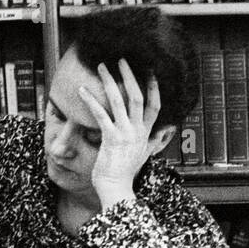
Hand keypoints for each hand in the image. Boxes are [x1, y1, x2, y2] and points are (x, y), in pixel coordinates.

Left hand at [76, 59, 161, 208]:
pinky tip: (81, 90)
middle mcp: (137, 130)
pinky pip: (101, 114)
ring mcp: (125, 133)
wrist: (117, 188)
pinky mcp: (111, 138)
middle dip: (130, 76)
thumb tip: (167, 130)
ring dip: (110, 81)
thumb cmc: (127, 172)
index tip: (150, 71)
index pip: (155, 105)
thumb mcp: (146, 154)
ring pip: (120, 101)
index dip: (154, 87)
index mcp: (146, 132)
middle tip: (122, 59)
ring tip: (102, 66)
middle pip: (137, 96)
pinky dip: (90, 100)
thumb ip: (157, 140)